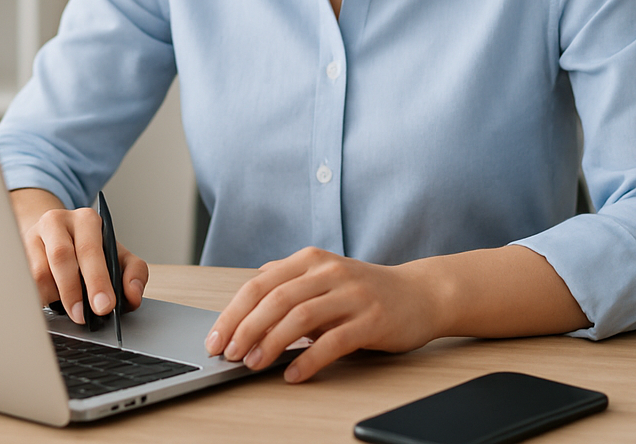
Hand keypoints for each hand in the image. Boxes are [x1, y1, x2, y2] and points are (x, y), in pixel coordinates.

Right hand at [10, 189, 148, 323]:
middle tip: (83, 316)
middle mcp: (56, 222)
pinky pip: (25, 283)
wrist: (55, 234)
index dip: (97, 279)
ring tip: (67, 308)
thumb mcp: (117, 255)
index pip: (90, 249)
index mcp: (86, 220)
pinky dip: (39, 298)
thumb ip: (134, 273)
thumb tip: (132, 295)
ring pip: (39, 273)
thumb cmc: (89, 249)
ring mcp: (32, 237)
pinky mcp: (16, 254)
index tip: (104, 306)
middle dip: (73, 291)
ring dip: (54, 296)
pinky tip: (50, 302)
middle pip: (61, 256)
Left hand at [204, 247, 441, 382]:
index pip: (261, 284)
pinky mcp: (372, 319)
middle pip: (275, 298)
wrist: (420, 294)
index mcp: (311, 260)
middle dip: (245, 328)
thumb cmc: (365, 291)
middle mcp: (329, 271)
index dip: (233, 312)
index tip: (215, 338)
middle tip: (228, 354)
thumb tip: (246, 300)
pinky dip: (308, 360)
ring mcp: (352, 294)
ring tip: (252, 364)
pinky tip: (293, 375)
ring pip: (300, 317)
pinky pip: (334, 341)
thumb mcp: (323, 278)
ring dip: (270, 343)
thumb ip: (288, 283)